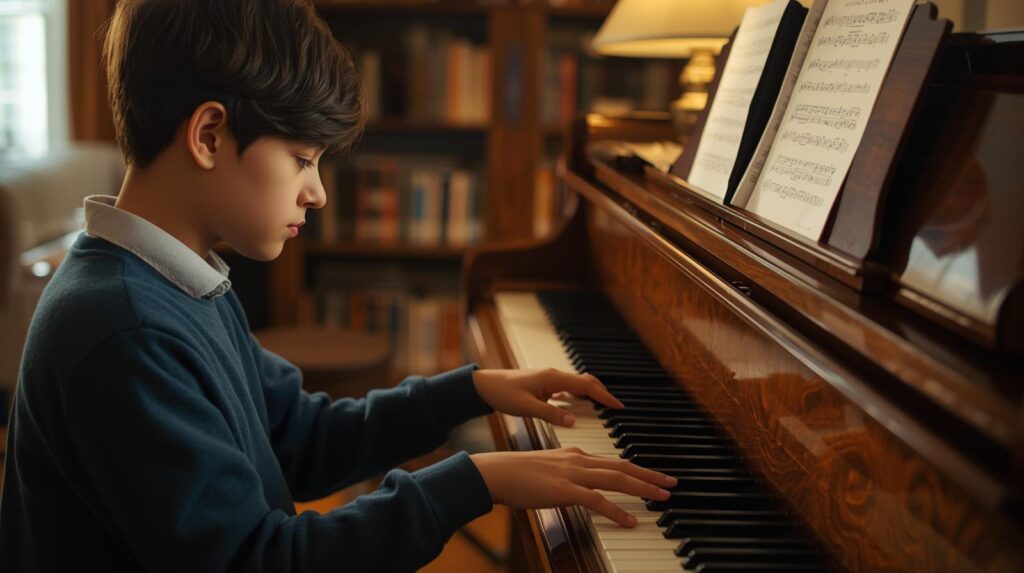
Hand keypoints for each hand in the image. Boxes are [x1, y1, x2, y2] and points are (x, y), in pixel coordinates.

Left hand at [471, 368, 622, 426]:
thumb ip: (550, 415)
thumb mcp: (526, 407)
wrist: (485, 385)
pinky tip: (580, 407)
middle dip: (603, 394)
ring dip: (593, 394)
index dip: (604, 396)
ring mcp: (550, 379)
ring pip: (579, 384)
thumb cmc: (502, 393)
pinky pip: (569, 388)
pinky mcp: (545, 384)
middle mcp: (554, 375)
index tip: (618, 406)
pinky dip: (580, 396)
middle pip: (587, 382)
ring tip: (605, 409)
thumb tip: (573, 422)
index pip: (587, 386)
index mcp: (553, 378)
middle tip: (617, 408)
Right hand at [471, 448, 676, 526]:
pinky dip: (617, 511)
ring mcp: (573, 474)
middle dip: (650, 475)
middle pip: (623, 467)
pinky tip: (630, 521)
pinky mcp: (565, 490)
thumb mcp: (548, 469)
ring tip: (662, 498)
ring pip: (617, 479)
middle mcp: (579, 460)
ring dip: (643, 488)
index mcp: (576, 455)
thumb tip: (580, 487)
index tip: (655, 475)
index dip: (638, 468)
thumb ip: (567, 474)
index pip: (615, 461)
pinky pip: (597, 501)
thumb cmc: (517, 474)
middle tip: (672, 483)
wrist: (497, 472)